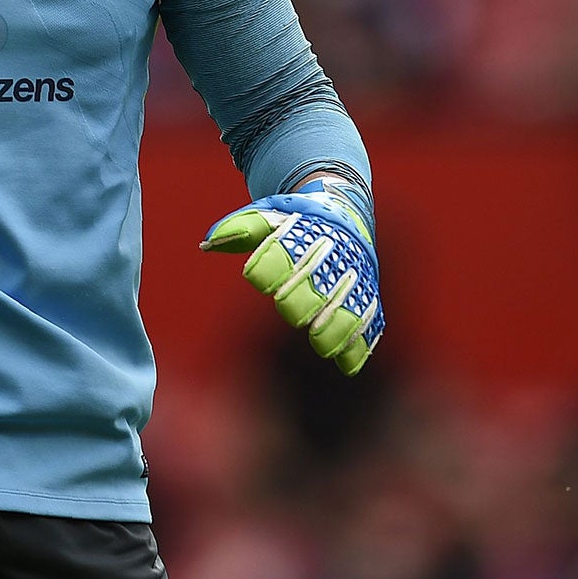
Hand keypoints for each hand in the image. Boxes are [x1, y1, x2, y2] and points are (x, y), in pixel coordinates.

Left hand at [201, 178, 383, 374]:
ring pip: (348, 305)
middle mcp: (333, 256)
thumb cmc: (294, 220)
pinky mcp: (367, 295)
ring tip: (322, 347)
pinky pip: (369, 321)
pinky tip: (347, 366)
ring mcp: (354, 277)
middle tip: (289, 310)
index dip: (270, 267)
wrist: (344, 213)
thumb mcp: (268, 215)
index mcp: (306, 233)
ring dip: (337, 327)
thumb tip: (208, 244)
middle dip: (303, 298)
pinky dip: (360, 344)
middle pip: (317, 282)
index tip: (256, 278)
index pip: (284, 252)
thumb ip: (239, 229)